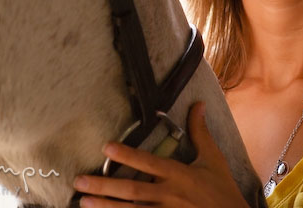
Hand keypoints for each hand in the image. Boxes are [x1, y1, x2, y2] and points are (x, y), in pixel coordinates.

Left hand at [72, 102, 249, 206]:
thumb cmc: (223, 191)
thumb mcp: (213, 160)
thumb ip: (200, 133)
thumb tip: (197, 104)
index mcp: (180, 176)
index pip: (149, 163)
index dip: (128, 156)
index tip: (106, 148)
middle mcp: (170, 196)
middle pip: (132, 191)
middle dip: (104, 187)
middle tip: (79, 181)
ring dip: (106, 207)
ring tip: (83, 201)